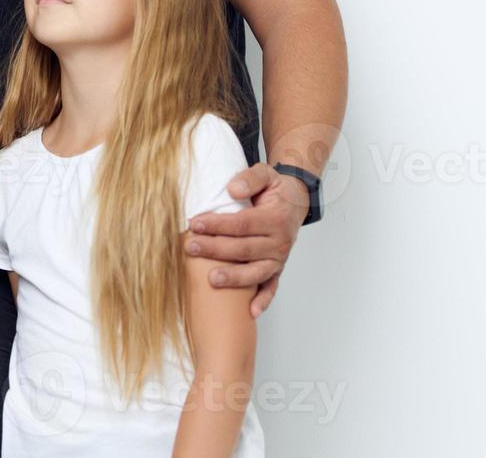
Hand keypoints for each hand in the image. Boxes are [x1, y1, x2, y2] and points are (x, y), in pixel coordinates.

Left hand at [185, 163, 307, 317]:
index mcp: (276, 218)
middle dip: (215, 249)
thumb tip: (232, 189)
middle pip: (244, 249)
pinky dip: (264, 300)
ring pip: (256, 272)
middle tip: (190, 246)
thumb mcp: (265, 174)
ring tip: (211, 279)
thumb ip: (249, 179)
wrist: (294, 202)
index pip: (242, 223)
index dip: (218, 224)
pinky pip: (272, 287)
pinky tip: (251, 311)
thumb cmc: (274, 190)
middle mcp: (280, 241)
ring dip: (234, 277)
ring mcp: (279, 258)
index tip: (195, 223)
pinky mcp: (277, 269)